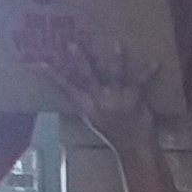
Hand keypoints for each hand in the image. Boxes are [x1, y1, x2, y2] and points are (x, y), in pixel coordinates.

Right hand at [35, 25, 159, 137]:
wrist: (133, 147)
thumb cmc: (113, 131)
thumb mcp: (93, 117)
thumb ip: (85, 98)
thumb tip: (74, 81)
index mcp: (86, 105)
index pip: (65, 87)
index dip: (51, 75)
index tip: (36, 62)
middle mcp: (99, 100)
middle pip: (87, 76)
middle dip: (79, 60)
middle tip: (70, 44)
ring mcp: (117, 98)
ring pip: (114, 76)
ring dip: (116, 60)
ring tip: (117, 44)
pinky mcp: (135, 98)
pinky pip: (142, 82)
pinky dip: (148, 72)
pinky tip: (155, 62)